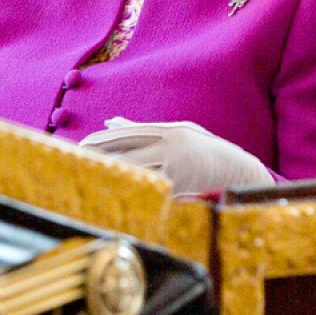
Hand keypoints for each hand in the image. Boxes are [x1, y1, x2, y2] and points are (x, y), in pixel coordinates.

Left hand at [79, 117, 274, 192]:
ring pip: (137, 171)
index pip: (129, 133)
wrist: (239, 170)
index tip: (81, 144)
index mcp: (170, 130)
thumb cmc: (205, 149)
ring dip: (113, 176)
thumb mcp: (179, 131)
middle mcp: (172, 144)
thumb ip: (144, 128)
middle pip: (129, 152)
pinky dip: (136, 191)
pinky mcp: (182, 183)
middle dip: (101, 157)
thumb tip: (111, 121)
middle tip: (77, 161)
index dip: (103, 139)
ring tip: (91, 179)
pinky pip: (154, 188)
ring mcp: (178, 164)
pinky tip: (118, 195)